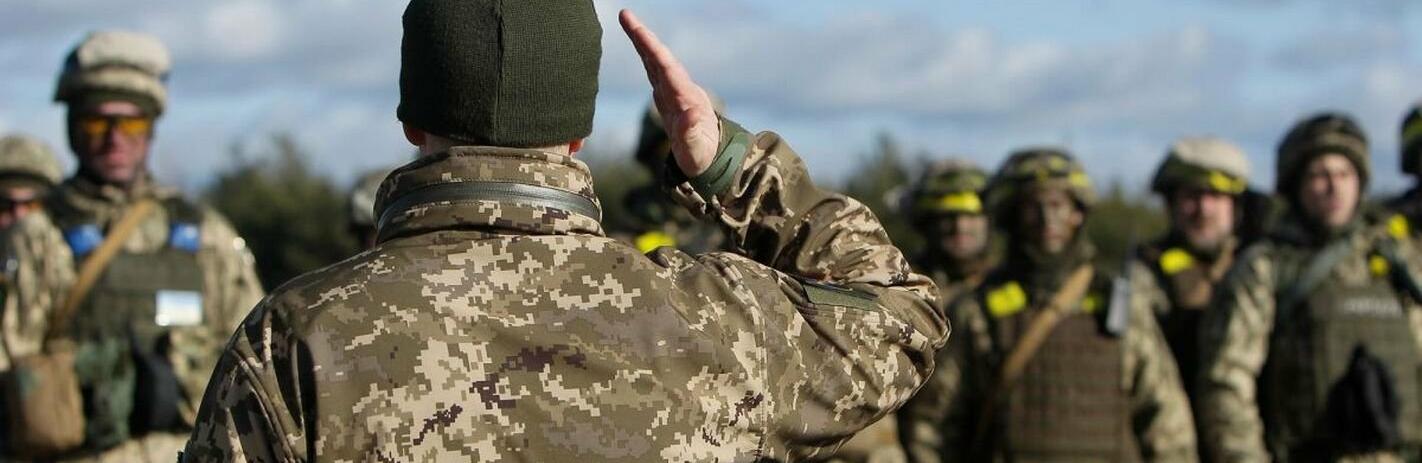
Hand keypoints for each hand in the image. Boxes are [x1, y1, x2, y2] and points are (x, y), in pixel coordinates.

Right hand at [619, 9, 720, 177]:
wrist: (712, 159)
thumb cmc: (702, 157)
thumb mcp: (697, 151)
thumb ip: (692, 136)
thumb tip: (690, 118)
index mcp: (686, 99)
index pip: (666, 69)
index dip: (652, 49)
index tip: (639, 31)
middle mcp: (680, 90)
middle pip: (659, 58)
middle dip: (643, 37)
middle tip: (626, 14)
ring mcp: (674, 92)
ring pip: (656, 62)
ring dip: (643, 41)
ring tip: (628, 20)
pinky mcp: (668, 97)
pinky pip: (655, 70)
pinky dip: (646, 54)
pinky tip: (639, 42)